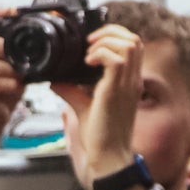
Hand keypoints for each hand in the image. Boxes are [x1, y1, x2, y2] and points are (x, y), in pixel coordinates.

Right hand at [0, 7, 25, 144]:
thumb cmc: (3, 87)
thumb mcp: (13, 65)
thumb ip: (19, 51)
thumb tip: (43, 37)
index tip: (10, 10)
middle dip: (3, 45)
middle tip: (21, 55)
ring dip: (9, 69)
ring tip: (21, 75)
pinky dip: (7, 85)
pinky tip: (17, 87)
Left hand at [56, 23, 143, 183]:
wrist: (108, 157)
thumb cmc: (101, 138)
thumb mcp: (83, 107)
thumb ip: (72, 91)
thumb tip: (55, 80)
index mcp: (128, 83)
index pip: (132, 46)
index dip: (113, 36)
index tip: (91, 45)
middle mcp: (131, 81)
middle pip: (134, 39)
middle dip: (110, 32)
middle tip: (90, 43)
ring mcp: (127, 85)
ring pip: (128, 44)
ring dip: (105, 41)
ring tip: (89, 53)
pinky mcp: (116, 91)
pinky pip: (115, 59)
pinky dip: (99, 54)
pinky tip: (87, 63)